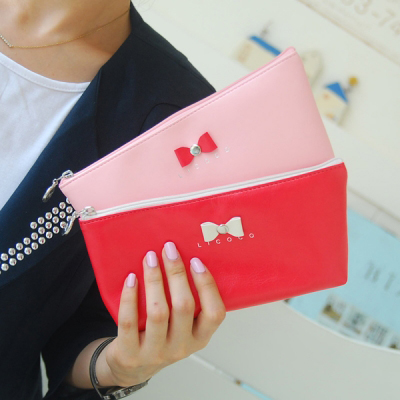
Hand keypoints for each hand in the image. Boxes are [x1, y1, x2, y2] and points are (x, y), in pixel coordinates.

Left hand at [103, 241, 225, 386]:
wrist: (133, 366)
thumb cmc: (163, 337)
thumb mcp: (184, 327)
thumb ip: (189, 303)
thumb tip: (187, 259)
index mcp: (200, 338)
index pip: (215, 313)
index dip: (207, 285)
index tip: (195, 261)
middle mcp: (180, 347)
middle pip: (183, 306)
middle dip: (176, 273)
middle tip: (169, 250)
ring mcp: (155, 352)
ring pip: (157, 311)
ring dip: (154, 279)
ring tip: (150, 258)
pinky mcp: (130, 352)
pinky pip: (129, 321)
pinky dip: (130, 296)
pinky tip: (131, 278)